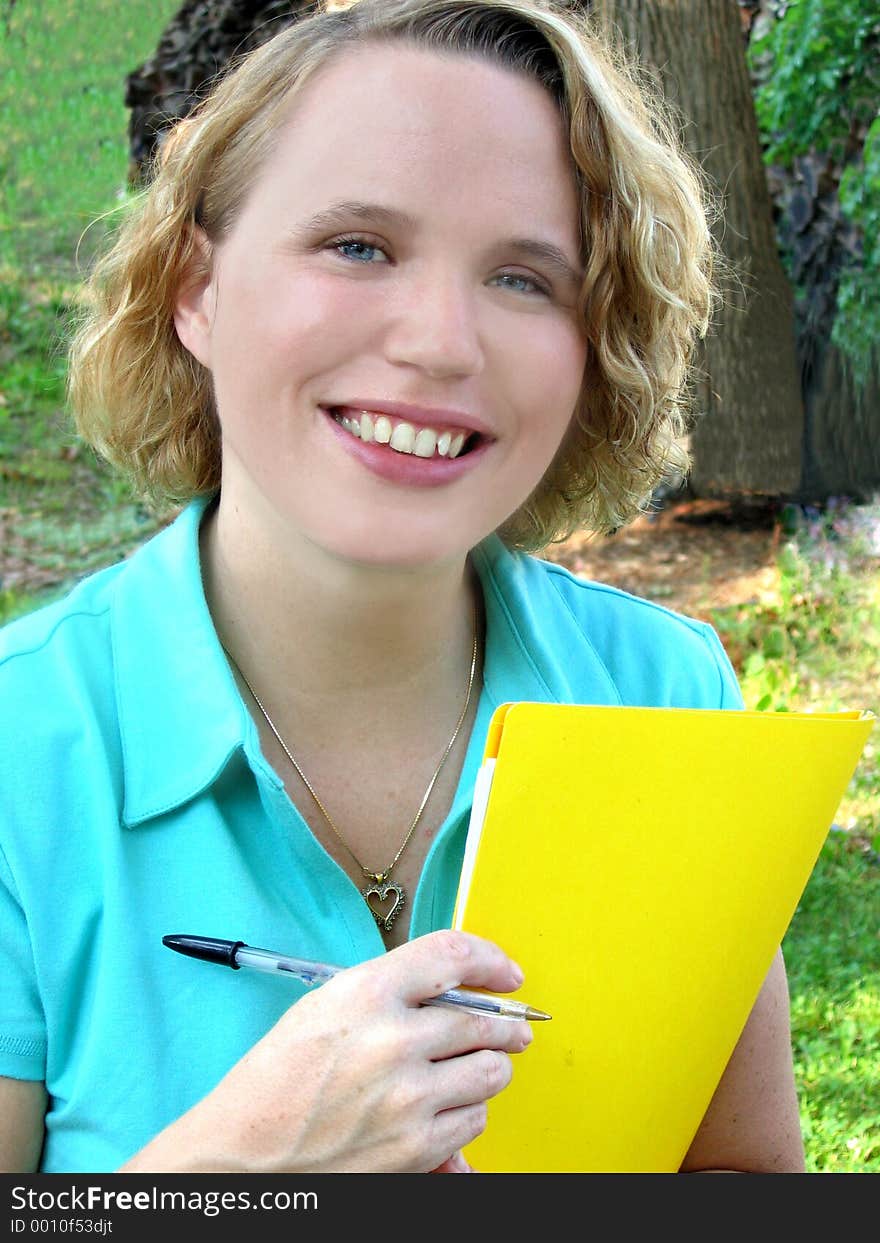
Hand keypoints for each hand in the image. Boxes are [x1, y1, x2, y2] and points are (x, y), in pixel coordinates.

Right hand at [129, 930, 530, 1171]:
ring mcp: (408, 1098)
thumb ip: (393, 991)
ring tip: (469, 1069)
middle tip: (510, 1029)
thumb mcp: (326, 1006)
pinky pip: (475, 1120)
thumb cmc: (277, 1079)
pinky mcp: (415, 1148)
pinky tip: (443, 1106)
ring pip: (490, 1072)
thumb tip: (462, 991)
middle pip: (485, 1021)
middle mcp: (393, 1041)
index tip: (506, 974)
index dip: (491, 960)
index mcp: (365, 993)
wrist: (244, 1153)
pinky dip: (468, 1112)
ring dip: (487, 1069)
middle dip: (504, 1026)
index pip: (453, 956)